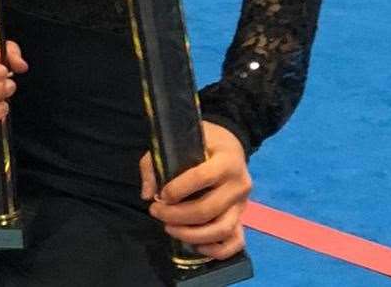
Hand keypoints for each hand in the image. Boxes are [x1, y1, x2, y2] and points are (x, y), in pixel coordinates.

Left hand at [141, 122, 251, 260]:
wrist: (230, 145)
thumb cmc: (202, 141)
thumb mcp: (178, 140)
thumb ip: (156, 163)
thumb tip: (148, 194)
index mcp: (227, 159)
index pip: (201, 177)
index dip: (178, 189)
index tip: (161, 195)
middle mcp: (239, 184)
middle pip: (209, 209)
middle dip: (177, 216)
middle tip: (156, 212)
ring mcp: (243, 204)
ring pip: (222, 229)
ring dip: (192, 235)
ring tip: (169, 229)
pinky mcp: (242, 218)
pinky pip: (235, 242)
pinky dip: (215, 250)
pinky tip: (195, 245)